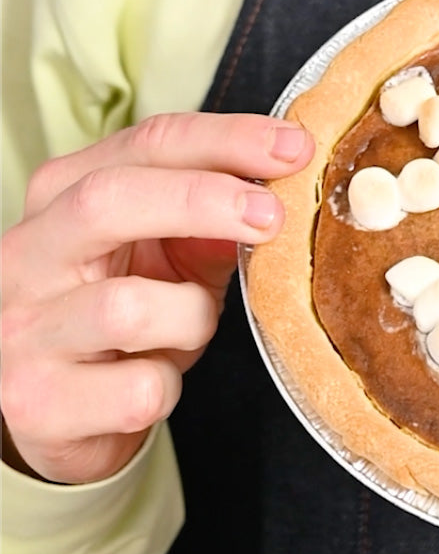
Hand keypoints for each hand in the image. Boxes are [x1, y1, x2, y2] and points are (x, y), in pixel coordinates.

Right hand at [0, 113, 313, 483]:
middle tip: (274, 215)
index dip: (226, 139)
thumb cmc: (124, 320)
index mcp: (63, 197)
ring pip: (127, 307)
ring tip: (192, 326)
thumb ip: (210, 223)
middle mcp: (28, 253)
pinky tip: (157, 382)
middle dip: (203, 199)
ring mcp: (25, 329)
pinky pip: (138, 390)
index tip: (295, 146)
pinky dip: (168, 387)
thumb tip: (277, 190)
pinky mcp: (39, 401)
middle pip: (108, 199)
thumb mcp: (168, 258)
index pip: (146, 144)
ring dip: (191, 316)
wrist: (58, 414)